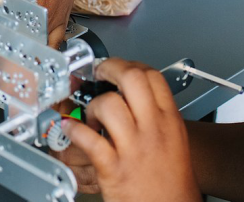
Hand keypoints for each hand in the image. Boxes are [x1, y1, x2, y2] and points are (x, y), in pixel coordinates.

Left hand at [62, 59, 201, 201]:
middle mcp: (153, 130)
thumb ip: (155, 113)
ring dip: (93, 105)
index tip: (118, 66)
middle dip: (110, 68)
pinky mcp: (114, 169)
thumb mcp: (174, 138)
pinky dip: (73, 130)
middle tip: (99, 73)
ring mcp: (134, 149)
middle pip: (132, 79)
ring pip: (109, 105)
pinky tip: (70, 129)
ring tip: (91, 114)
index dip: (130, 63)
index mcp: (169, 120)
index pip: (152, 75)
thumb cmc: (172, 180)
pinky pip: (88, 140)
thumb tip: (132, 93)